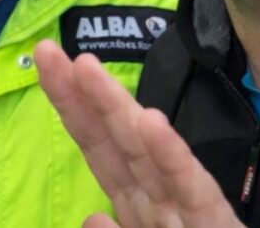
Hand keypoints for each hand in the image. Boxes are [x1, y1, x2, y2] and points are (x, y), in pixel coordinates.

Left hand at [34, 40, 243, 227]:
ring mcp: (186, 207)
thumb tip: (92, 216)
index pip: (98, 147)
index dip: (70, 105)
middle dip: (82, 92)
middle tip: (49, 49)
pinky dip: (169, 154)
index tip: (45, 62)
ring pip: (145, 151)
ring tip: (87, 68)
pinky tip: (151, 122)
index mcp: (139, 203)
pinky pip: (190, 188)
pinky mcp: (214, 223)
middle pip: (114, 138)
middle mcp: (158, 196)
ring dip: (115, 108)